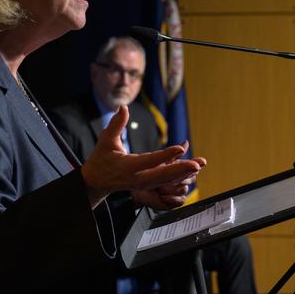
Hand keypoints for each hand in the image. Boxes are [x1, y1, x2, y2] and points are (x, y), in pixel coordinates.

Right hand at [81, 106, 204, 208]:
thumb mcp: (105, 141)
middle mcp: (137, 178)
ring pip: (166, 181)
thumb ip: (115, 124)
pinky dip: (178, 177)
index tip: (180, 148)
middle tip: (196, 165)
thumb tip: (123, 107)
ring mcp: (143, 185)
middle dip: (180, 171)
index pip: (149, 160)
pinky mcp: (147, 186)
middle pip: (161, 176)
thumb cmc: (101, 159)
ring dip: (183, 174)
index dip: (165, 155)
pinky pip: (165, 183)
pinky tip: (190, 171)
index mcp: (126, 167)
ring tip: (198, 166)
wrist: (97, 181)